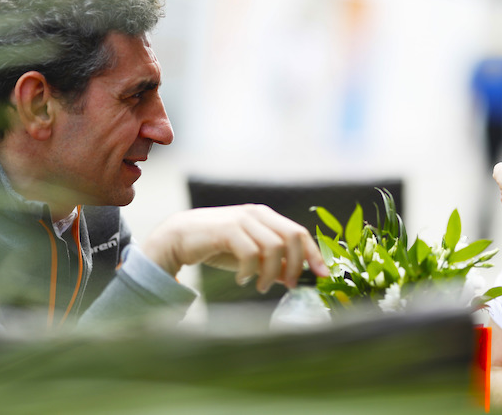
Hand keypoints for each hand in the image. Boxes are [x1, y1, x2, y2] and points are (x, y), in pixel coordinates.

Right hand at [141, 204, 328, 292]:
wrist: (179, 238)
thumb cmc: (217, 246)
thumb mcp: (250, 256)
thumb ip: (272, 263)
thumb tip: (294, 278)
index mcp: (267, 217)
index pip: (300, 232)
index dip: (314, 254)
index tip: (323, 275)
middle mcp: (258, 214)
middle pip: (293, 236)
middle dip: (297, 264)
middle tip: (289, 285)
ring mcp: (243, 220)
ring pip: (274, 247)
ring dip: (271, 273)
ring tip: (260, 286)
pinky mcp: (227, 229)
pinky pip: (251, 252)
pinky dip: (251, 271)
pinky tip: (242, 280)